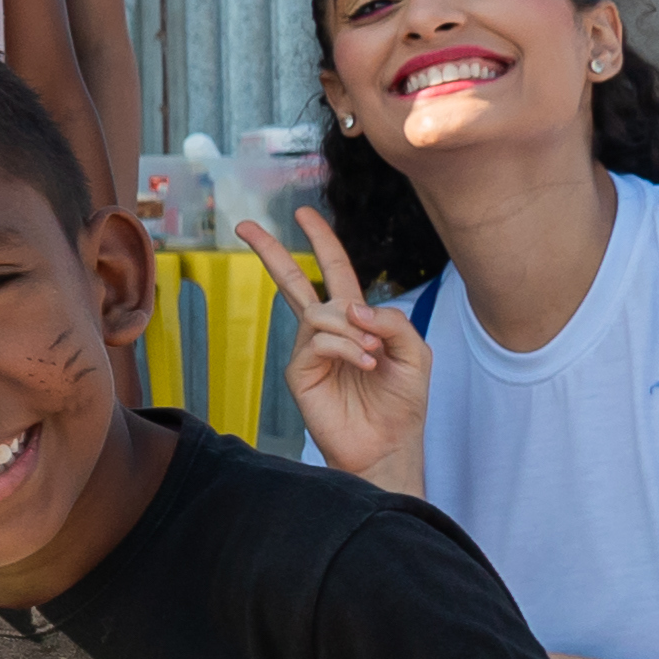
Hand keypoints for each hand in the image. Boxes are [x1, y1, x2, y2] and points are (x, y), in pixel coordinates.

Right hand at [252, 207, 431, 488]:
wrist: (389, 445)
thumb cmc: (402, 401)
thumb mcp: (415, 352)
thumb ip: (391, 321)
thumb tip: (351, 306)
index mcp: (354, 320)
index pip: (333, 271)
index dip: (321, 241)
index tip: (302, 214)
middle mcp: (325, 331)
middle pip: (292, 281)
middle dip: (270, 251)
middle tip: (243, 226)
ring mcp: (309, 350)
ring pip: (320, 313)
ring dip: (352, 329)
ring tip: (372, 357)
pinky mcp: (300, 372)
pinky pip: (319, 341)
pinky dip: (347, 348)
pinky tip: (364, 365)